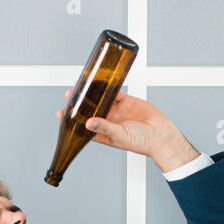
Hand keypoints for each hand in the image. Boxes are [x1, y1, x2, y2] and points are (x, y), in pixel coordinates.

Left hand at [56, 90, 198, 172]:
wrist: (162, 136)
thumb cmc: (143, 142)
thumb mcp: (120, 135)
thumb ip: (105, 127)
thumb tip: (88, 122)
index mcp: (104, 133)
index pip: (83, 126)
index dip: (72, 120)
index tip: (61, 113)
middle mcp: (109, 121)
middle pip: (90, 110)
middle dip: (80, 103)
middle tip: (70, 95)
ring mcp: (118, 111)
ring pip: (101, 99)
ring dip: (92, 93)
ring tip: (81, 86)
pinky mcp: (127, 102)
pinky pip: (115, 92)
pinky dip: (108, 87)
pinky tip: (100, 81)